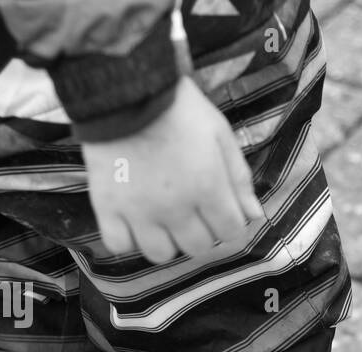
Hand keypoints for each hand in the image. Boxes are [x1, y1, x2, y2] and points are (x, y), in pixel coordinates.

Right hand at [82, 77, 265, 262]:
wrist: (125, 88)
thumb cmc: (179, 108)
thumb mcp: (220, 135)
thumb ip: (239, 178)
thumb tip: (254, 215)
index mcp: (208, 188)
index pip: (231, 232)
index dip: (229, 224)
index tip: (220, 211)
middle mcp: (176, 207)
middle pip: (198, 247)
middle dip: (201, 233)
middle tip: (190, 211)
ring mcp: (139, 211)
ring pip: (160, 254)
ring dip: (166, 241)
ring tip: (161, 219)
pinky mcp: (107, 207)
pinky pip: (120, 245)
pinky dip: (128, 239)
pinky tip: (132, 222)